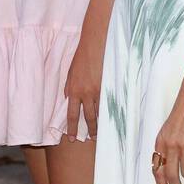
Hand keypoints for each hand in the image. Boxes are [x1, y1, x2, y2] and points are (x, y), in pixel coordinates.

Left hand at [64, 19, 104, 140]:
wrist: (95, 43)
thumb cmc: (82, 55)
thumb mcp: (70, 71)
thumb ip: (69, 86)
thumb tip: (68, 98)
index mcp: (73, 90)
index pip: (72, 115)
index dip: (72, 128)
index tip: (72, 139)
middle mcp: (85, 93)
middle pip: (88, 117)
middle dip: (91, 130)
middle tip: (92, 140)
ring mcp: (98, 90)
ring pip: (100, 111)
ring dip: (101, 122)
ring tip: (104, 132)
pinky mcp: (109, 85)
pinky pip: (109, 102)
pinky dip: (110, 109)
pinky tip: (114, 116)